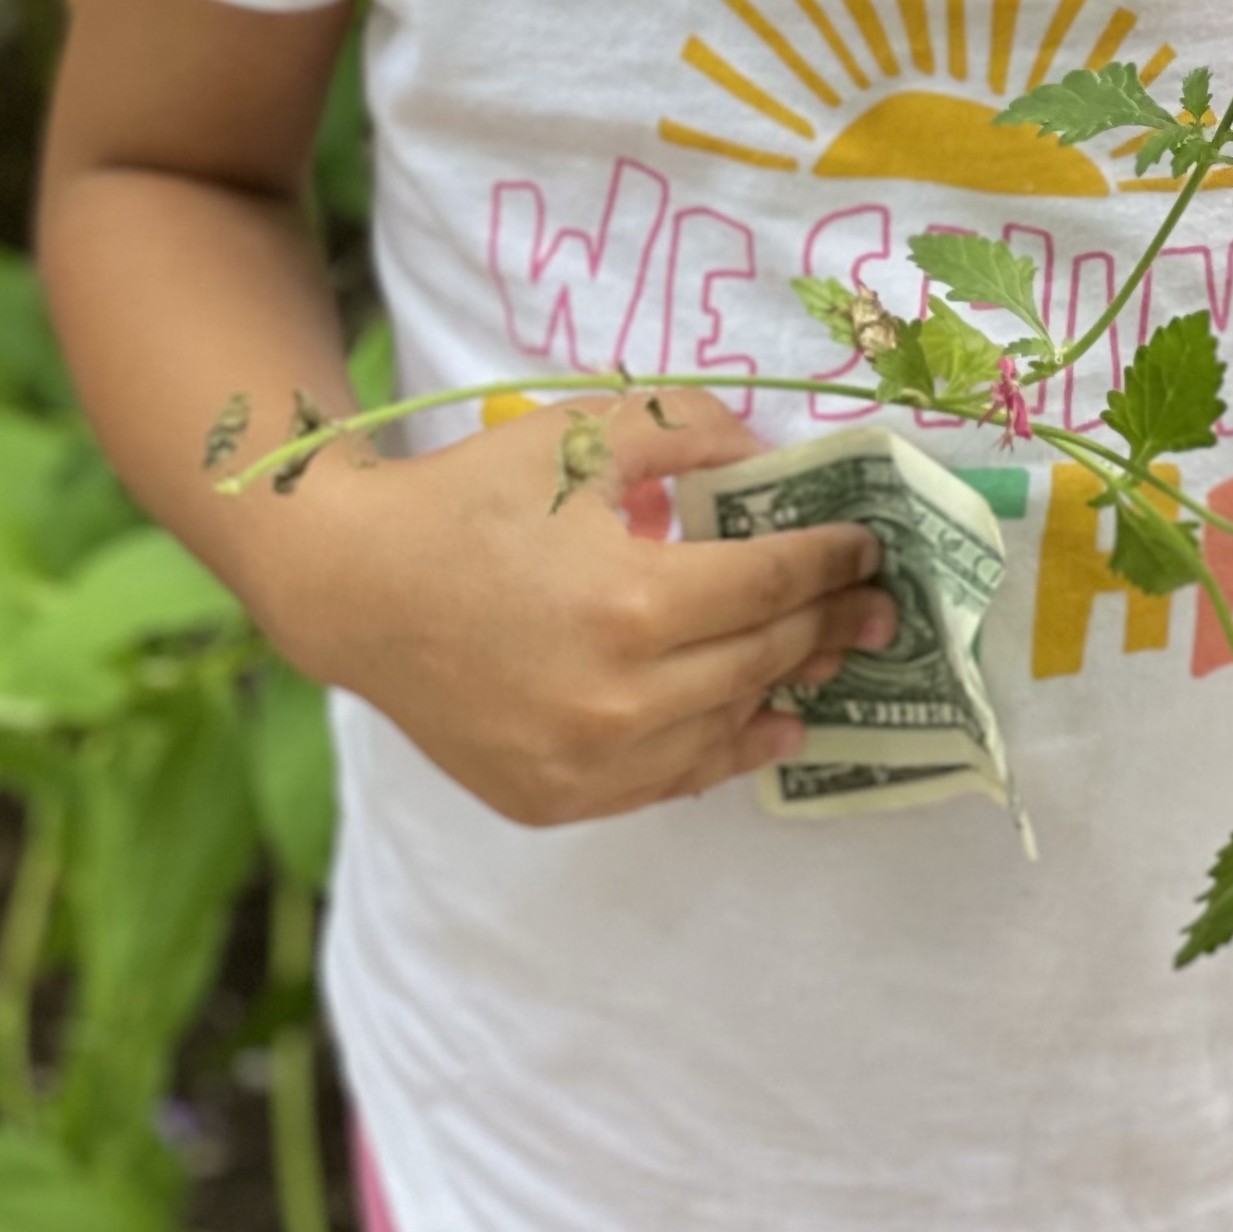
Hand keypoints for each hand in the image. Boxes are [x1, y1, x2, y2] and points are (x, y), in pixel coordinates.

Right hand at [250, 394, 893, 828]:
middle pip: (763, 658)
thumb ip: (686, 431)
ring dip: (789, 689)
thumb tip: (768, 458)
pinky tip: (764, 725)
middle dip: (831, 623)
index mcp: (634, 601)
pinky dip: (724, 750)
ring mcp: (588, 763)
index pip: (774, 584)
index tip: (867, 545)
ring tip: (832, 660)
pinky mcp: (556, 800)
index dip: (833, 561)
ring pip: (726, 730)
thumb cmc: (471, 499)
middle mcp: (621, 698)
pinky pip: (669, 781)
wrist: (356, 588)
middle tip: (876, 605)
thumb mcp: (581, 435)